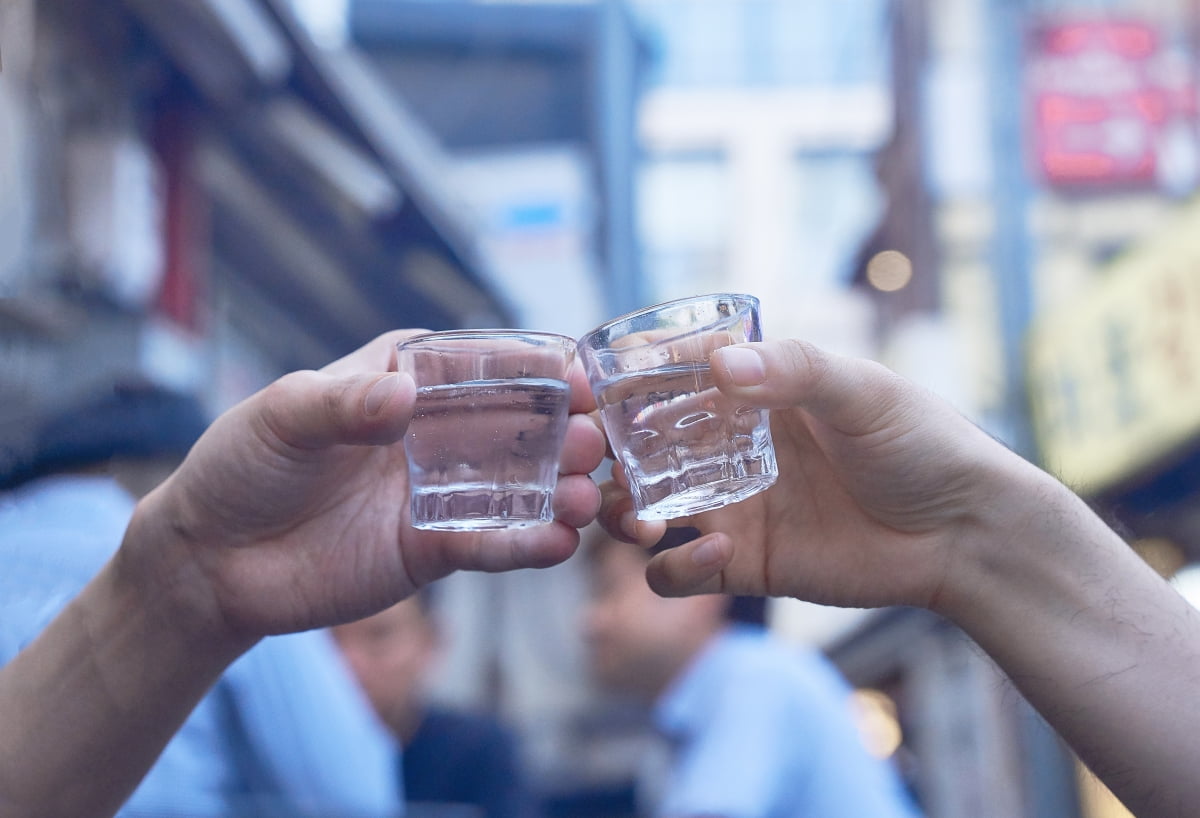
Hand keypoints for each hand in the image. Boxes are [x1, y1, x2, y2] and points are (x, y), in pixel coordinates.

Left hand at [122, 330, 605, 639]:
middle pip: (519, 423)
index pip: (486, 362)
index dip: (540, 367)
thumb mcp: (282, 416)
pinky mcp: (435, 548)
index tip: (582, 377)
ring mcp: (441, 491)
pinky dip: (527, 545)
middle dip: (562, 430)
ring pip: (517, 486)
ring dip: (558, 489)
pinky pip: (491, 544)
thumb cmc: (242, 466)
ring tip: (583, 498)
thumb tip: (402, 398)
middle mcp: (435, 430)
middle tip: (590, 442)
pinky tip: (558, 543)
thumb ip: (341, 405)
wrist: (211, 561)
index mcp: (407, 376)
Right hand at [597, 339, 1037, 612]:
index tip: (595, 390)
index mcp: (753, 396)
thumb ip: (794, 371)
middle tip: (595, 464)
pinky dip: (678, 568)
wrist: (965, 533)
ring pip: (646, 510)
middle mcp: (730, 449)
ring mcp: (733, 507)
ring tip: (638, 518)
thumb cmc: (922, 444)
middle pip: (643, 449)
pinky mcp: (746, 564)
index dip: (626, 383)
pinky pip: (682, 572)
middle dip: (609, 457)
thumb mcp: (863, 392)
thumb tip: (720, 363)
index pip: (670, 380)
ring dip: (624, 514)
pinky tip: (715, 552)